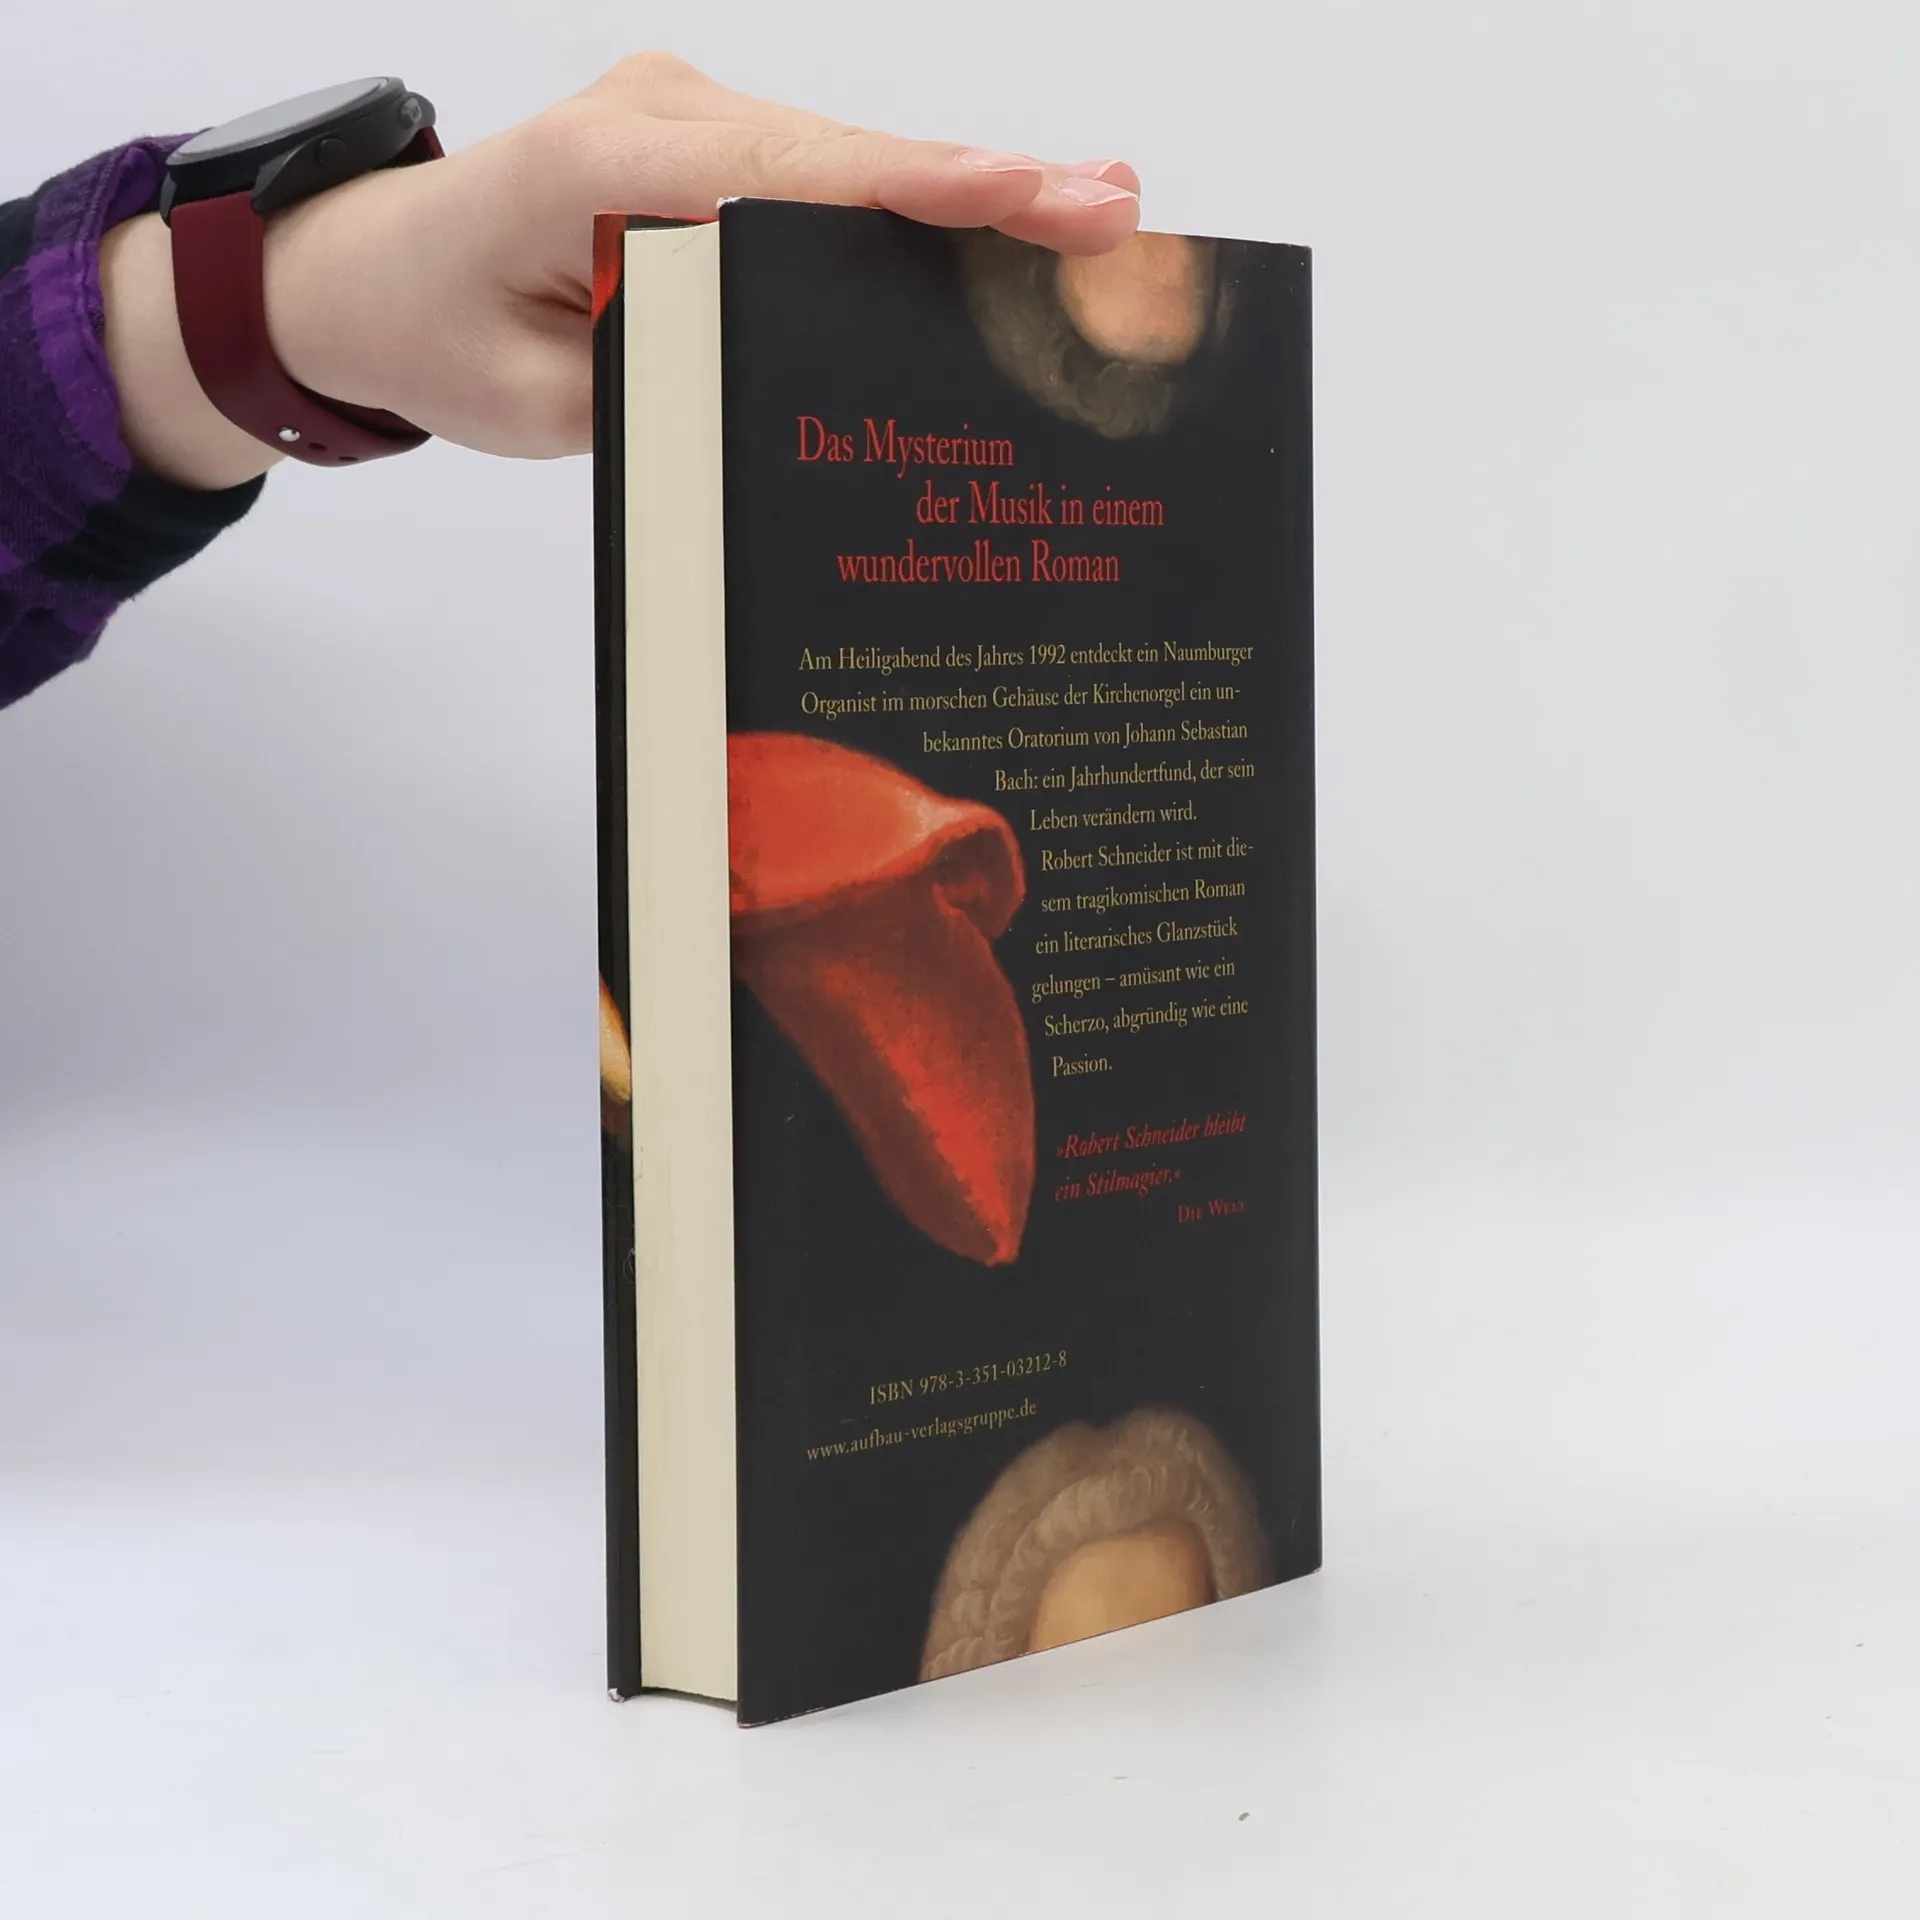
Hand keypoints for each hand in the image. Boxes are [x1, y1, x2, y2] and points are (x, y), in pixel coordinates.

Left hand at [100, 55, 1142, 488]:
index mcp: (601, 166)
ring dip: (968, 193)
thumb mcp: (534, 398)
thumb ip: (656, 385)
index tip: (1027, 198)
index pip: (788, 178)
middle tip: (1117, 211)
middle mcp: (661, 118)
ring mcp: (690, 123)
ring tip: (1095, 213)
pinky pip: (825, 176)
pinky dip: (913, 203)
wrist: (370, 274)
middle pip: (848, 157)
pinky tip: (1006, 214)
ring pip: (850, 160)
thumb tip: (787, 385)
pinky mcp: (708, 149)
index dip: (917, 193)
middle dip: (987, 188)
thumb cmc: (437, 332)